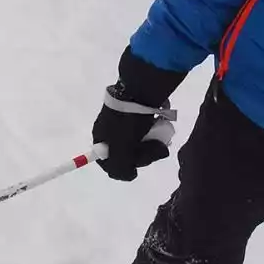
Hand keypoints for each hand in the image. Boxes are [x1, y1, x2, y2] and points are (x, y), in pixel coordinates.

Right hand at [92, 48, 187, 180]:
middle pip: (126, 153)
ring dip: (152, 144)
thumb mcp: (122, 148)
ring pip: (138, 142)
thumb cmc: (128, 121)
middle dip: (144, 154)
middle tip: (158, 149)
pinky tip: (161, 127)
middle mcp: (109, 130)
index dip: (125, 167)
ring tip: (163, 138)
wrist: (140, 88)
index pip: (110, 163)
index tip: (137, 165)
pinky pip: (145, 129)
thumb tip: (128, 176)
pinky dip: (154, 131)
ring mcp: (123, 121)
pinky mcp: (136, 112)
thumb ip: (121, 167)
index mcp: (100, 138)